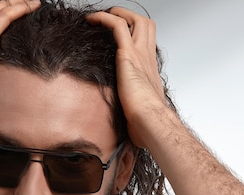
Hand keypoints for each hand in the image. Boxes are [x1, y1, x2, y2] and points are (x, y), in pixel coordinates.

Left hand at [86, 8, 168, 148]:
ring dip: (118, 13)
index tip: (122, 39)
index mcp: (150, 72)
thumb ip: (132, 117)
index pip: (147, 46)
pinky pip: (117, 26)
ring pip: (136, 20)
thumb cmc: (147, 125)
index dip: (136, 38)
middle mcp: (148, 60)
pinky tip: (92, 19)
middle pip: (147, 26)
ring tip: (102, 15)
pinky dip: (104, 18)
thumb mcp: (138, 117)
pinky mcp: (128, 55)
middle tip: (114, 18)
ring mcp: (140, 55)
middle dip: (131, 17)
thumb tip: (127, 133)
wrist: (151, 123)